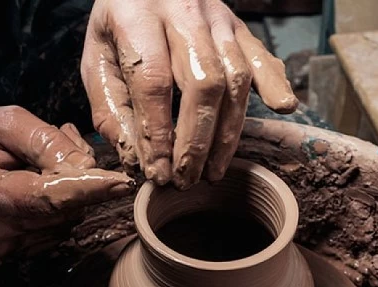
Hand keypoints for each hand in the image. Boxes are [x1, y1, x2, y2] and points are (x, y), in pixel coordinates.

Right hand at [0, 106, 134, 255]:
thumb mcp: (5, 121)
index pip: (45, 197)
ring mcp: (6, 247)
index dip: (86, 190)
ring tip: (43, 161)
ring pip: (68, 219)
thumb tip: (88, 167)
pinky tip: (43, 181)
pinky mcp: (19, 253)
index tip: (121, 183)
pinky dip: (64, 204)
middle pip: (63, 210)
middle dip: (79, 178)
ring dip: (72, 190)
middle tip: (65, 140)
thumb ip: (46, 141)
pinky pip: (61, 227)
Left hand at [81, 0, 297, 189]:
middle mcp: (184, 12)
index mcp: (139, 18)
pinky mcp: (238, 24)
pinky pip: (261, 56)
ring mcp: (217, 17)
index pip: (154, 82)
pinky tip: (281, 108)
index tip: (159, 172)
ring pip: (235, 77)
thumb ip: (111, 108)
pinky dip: (274, 83)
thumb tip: (138, 158)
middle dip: (197, 141)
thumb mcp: (97, 58)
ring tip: (214, 170)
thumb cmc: (119, 22)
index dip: (158, 133)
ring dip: (227, 132)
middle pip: (203, 83)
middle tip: (186, 179)